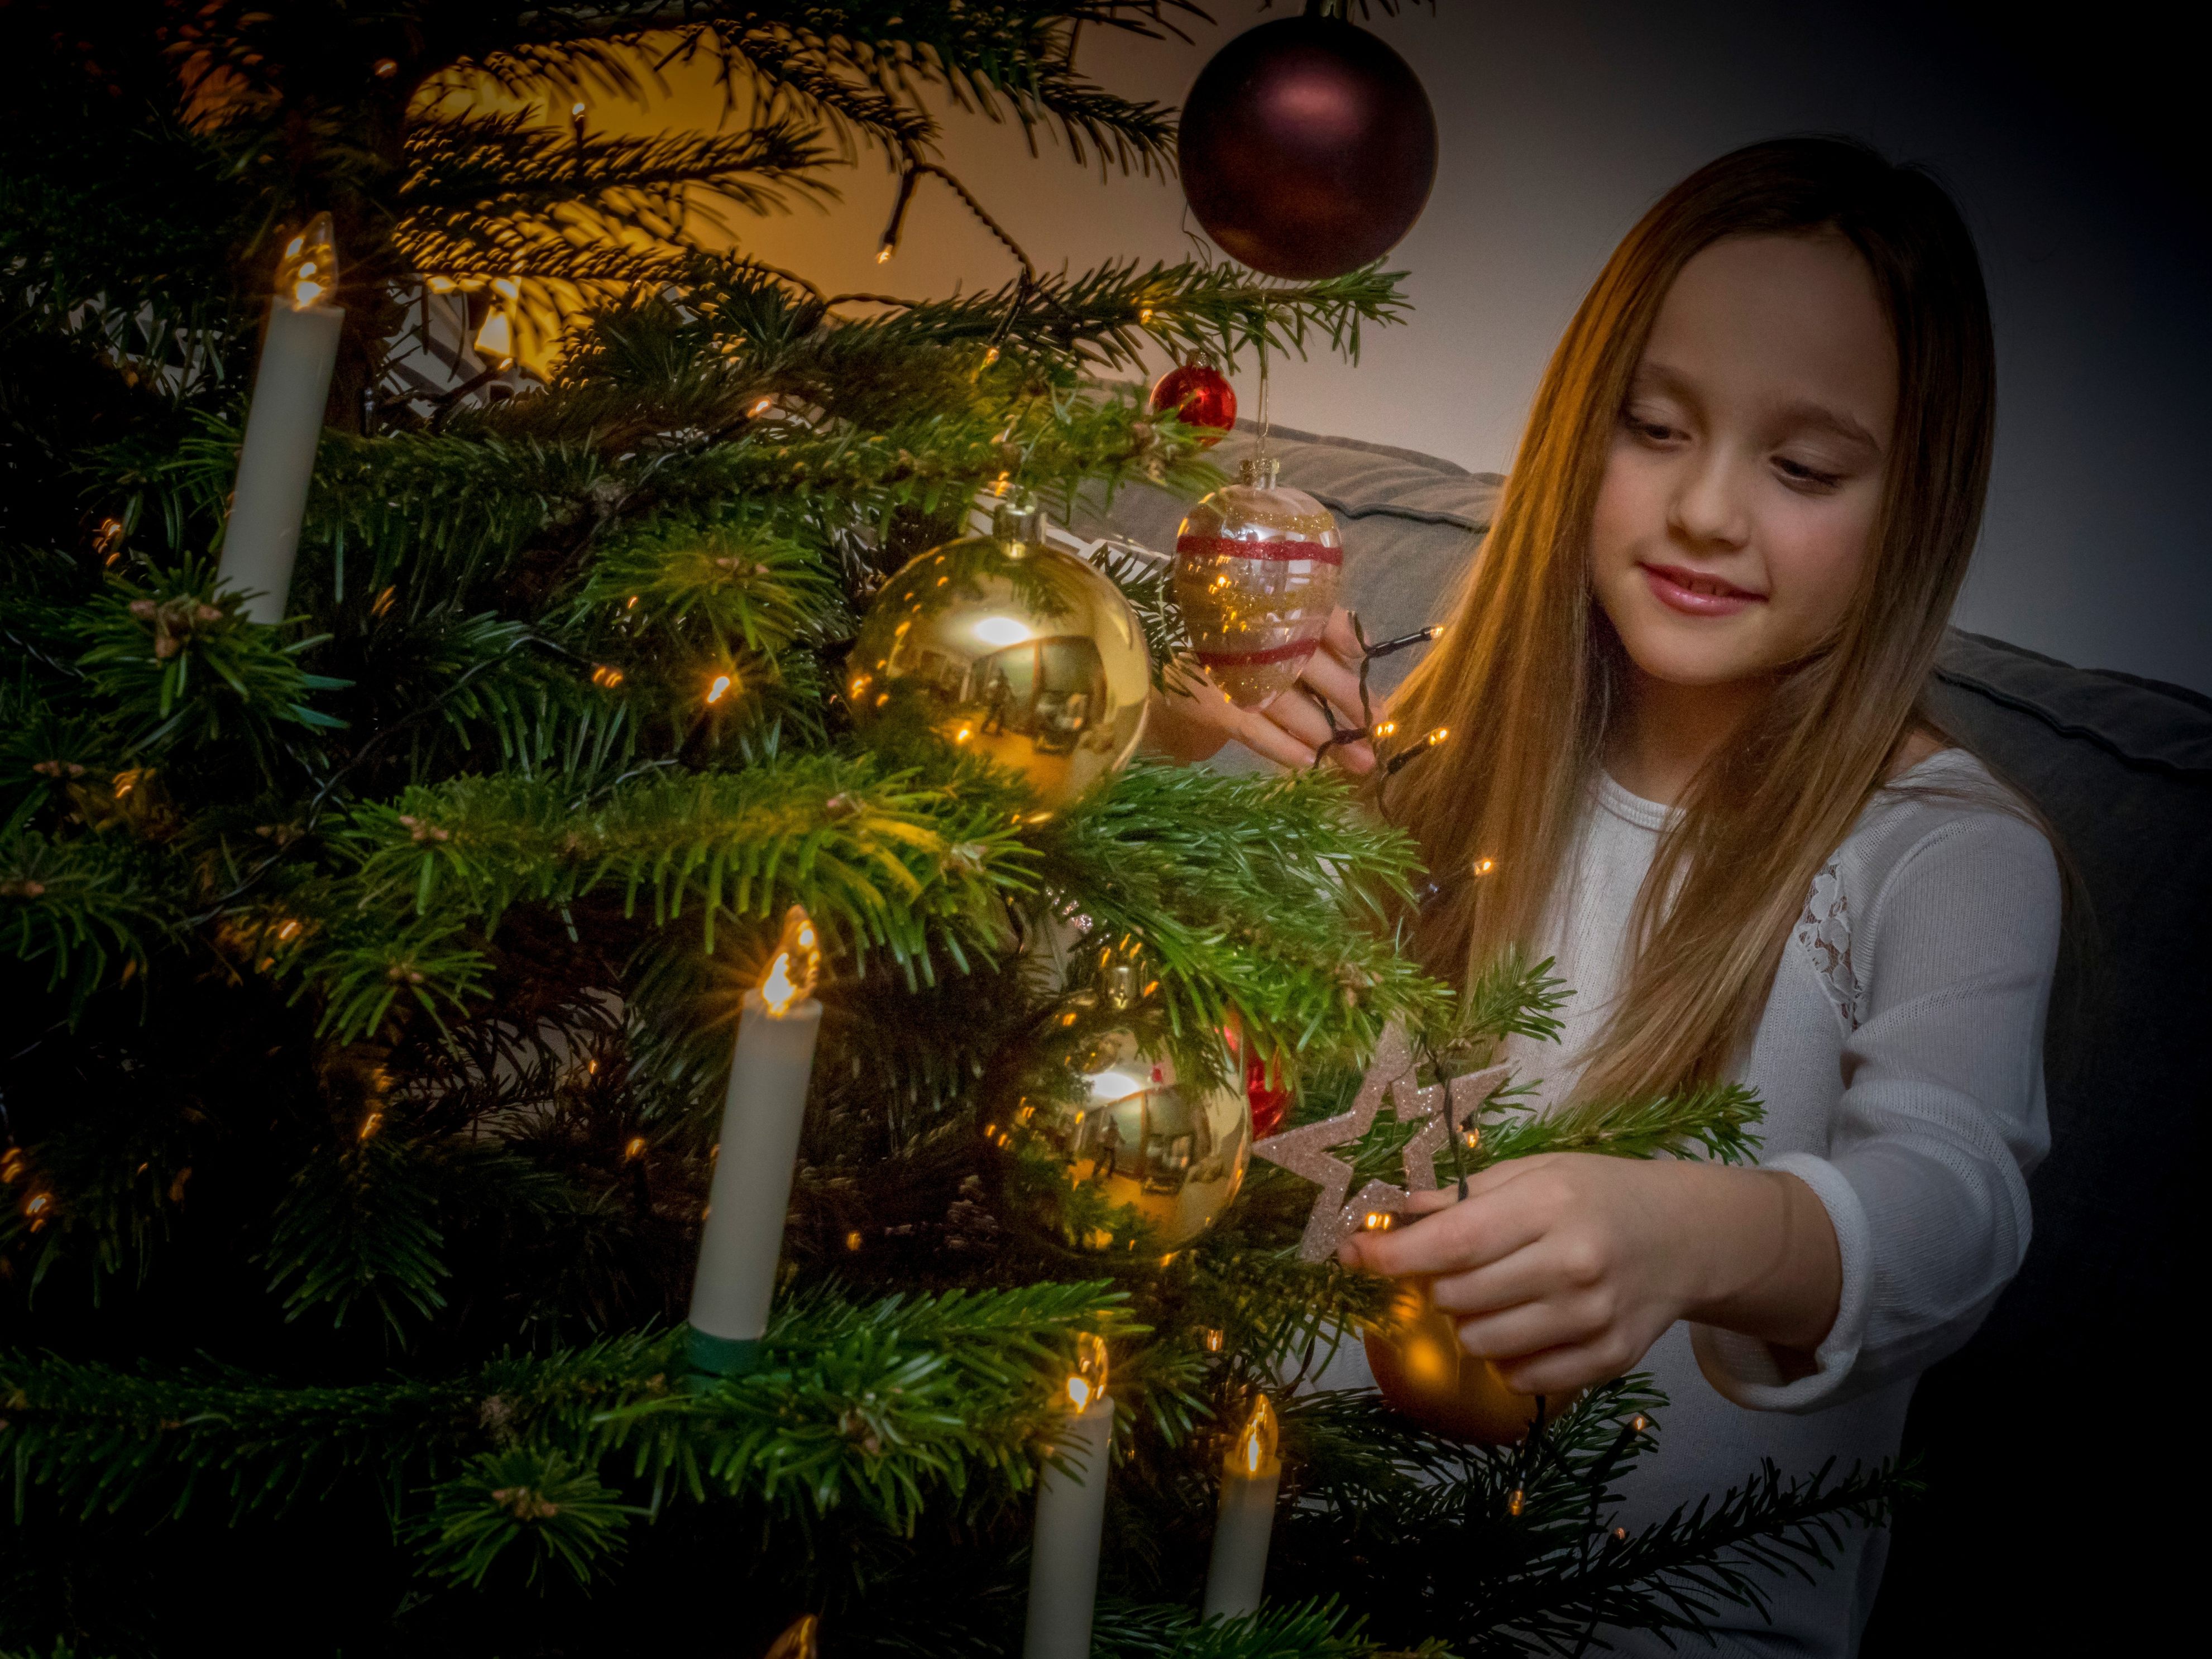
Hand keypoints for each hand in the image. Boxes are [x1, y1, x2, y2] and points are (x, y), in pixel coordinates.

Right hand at [1143, 608, 1375, 772]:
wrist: (1137, 631)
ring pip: (1290, 706)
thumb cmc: (1208, 617)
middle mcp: (1253, 633)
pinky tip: (1307, 764)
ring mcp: (1229, 669)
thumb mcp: (1261, 607)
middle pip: (1316, 671)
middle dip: (1351, 705)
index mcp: (1270, 601)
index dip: (1354, 649)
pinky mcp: (1207, 701)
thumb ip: (1311, 623)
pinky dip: (1282, 748)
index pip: (1326, 622)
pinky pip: (1253, 730)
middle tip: (1377, 732)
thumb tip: (1362, 651)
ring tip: (1356, 762)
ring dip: (1327, 737)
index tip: (1373, 673)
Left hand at [1339, 1154, 1840, 1396]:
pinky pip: (1521, 1376)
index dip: (1391, 1253)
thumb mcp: (1535, 1173)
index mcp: (1549, 1205)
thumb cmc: (1596, 1194)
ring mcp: (1594, 1317)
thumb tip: (1387, 1213)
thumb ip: (1462, 1197)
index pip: (1451, 1240)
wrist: (1684, 1235)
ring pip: (1481, 1342)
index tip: (1350, 1253)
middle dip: (1436, 1285)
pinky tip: (1524, 1324)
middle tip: (1453, 1268)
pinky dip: (1507, 1357)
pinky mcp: (1610, 1359)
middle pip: (1457, 1297)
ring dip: (1468, 1322)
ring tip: (1494, 1294)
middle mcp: (1574, 1263)